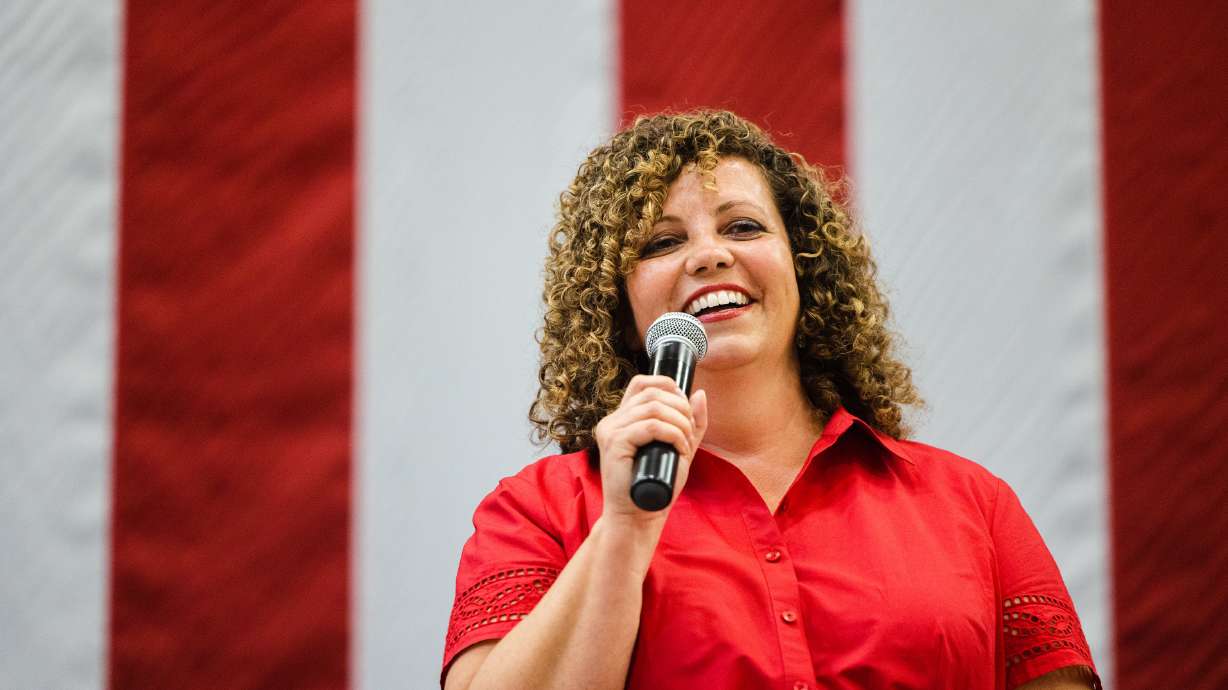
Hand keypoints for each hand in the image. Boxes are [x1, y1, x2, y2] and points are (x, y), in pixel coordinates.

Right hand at [593, 375, 708, 532]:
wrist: (638, 518)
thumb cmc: (657, 485)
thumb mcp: (680, 448)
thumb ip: (691, 423)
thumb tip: (699, 393)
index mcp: (622, 419)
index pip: (642, 383)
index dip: (668, 386)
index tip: (685, 409)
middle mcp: (612, 421)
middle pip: (652, 392)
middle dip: (681, 408)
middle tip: (690, 432)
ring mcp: (611, 431)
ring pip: (654, 408)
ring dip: (680, 423)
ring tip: (686, 444)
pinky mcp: (614, 444)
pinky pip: (650, 426)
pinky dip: (673, 434)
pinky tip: (679, 449)